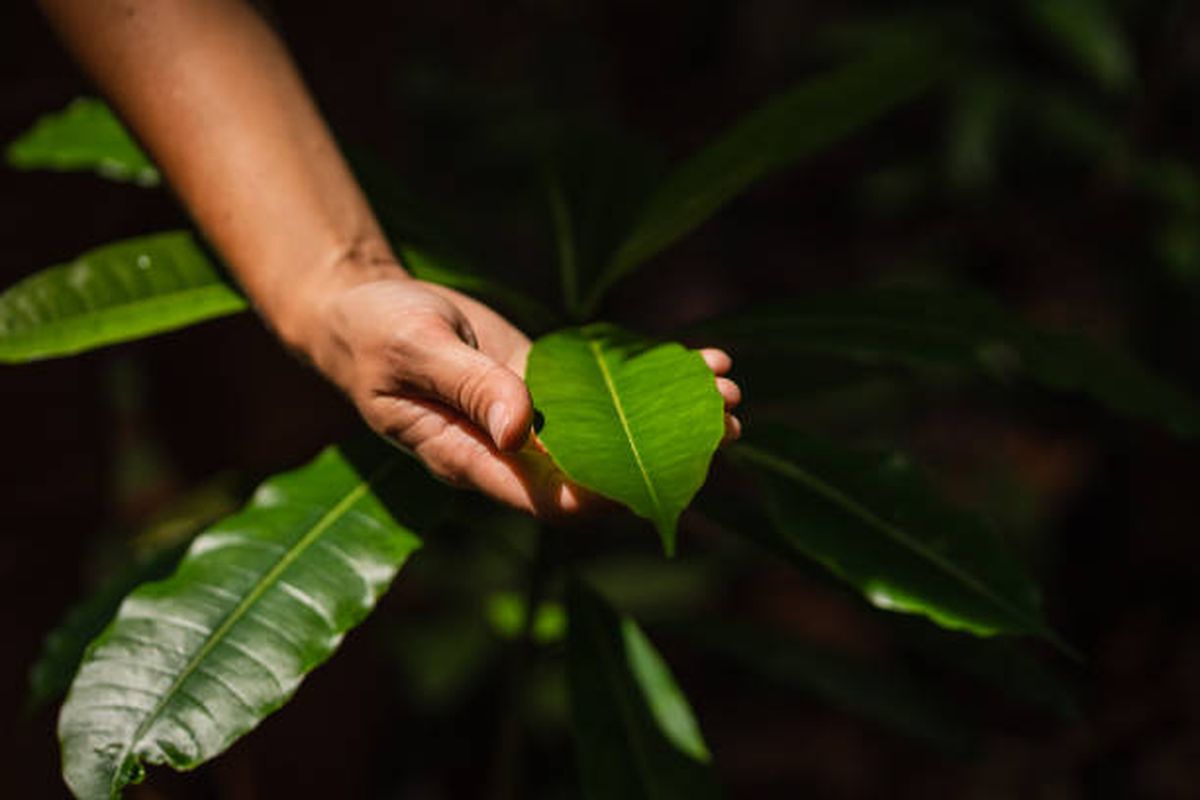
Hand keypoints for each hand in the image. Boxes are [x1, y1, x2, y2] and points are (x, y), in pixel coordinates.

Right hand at [297, 271, 741, 516]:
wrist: (365, 309)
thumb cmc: (374, 334)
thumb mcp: (414, 351)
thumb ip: (468, 388)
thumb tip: (522, 429)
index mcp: (471, 460)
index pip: (547, 498)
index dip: (606, 494)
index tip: (664, 475)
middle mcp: (511, 452)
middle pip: (598, 472)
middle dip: (664, 453)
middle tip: (727, 425)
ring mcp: (534, 420)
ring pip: (613, 432)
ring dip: (673, 416)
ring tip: (732, 392)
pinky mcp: (547, 384)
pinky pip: (605, 391)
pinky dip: (653, 379)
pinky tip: (704, 360)